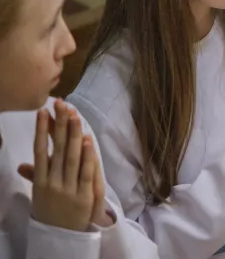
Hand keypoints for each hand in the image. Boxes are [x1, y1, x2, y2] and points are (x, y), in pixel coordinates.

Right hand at [16, 100, 97, 231]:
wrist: (61, 236)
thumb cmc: (51, 210)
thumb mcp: (39, 194)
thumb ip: (35, 176)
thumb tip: (22, 165)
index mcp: (40, 180)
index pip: (39, 150)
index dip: (41, 130)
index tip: (43, 111)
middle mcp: (52, 182)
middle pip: (57, 149)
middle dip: (60, 125)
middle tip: (62, 104)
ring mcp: (68, 189)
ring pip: (72, 158)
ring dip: (74, 135)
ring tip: (74, 116)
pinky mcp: (84, 195)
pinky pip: (86, 173)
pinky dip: (88, 157)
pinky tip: (88, 141)